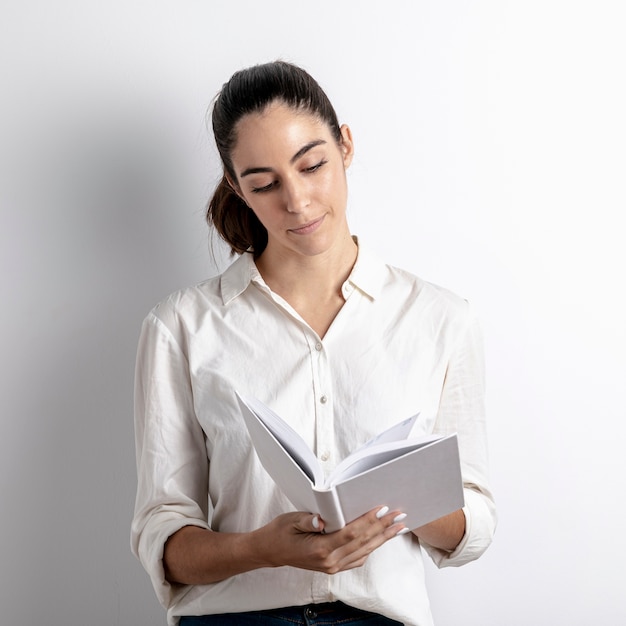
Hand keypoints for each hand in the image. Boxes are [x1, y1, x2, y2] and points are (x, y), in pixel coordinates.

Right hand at [254, 506, 407, 573]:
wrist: (271, 551)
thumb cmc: (280, 532)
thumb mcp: (291, 520)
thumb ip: (308, 520)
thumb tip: (323, 518)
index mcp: (320, 549)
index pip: (351, 533)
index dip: (368, 521)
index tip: (382, 508)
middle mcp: (329, 561)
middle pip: (362, 543)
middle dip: (383, 528)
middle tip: (399, 515)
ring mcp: (332, 566)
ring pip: (364, 551)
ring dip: (382, 538)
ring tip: (398, 526)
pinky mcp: (333, 567)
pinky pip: (358, 558)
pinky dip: (371, 547)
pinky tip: (381, 539)